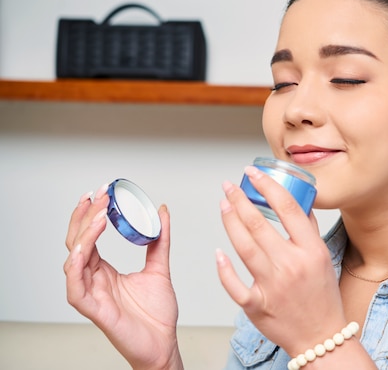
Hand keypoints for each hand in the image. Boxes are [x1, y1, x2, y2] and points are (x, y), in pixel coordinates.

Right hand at [63, 184, 182, 369]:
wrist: (163, 344)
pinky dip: (76, 267)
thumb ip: (160, 241)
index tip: (101, 193)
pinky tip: (83, 249)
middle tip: (98, 196)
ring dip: (83, 236)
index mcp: (104, 270)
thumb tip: (163, 212)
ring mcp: (91, 294)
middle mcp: (94, 280)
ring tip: (98, 216)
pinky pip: (75, 287)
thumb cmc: (156, 314)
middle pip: (77, 242)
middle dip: (85, 216)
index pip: (88, 237)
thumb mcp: (160, 268)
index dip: (90, 214)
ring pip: (74, 260)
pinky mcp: (94, 310)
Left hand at [217, 166, 345, 356]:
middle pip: (259, 225)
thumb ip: (309, 229)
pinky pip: (234, 284)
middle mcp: (291, 265)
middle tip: (229, 187)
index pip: (288, 208)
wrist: (320, 336)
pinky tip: (218, 253)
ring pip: (244, 247)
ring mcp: (273, 286)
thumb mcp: (323, 258)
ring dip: (230, 222)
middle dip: (239, 200)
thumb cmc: (322, 296)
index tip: (253, 174)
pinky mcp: (257, 305)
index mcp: (311, 251)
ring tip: (223, 206)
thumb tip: (298, 201)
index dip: (267, 186)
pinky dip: (224, 268)